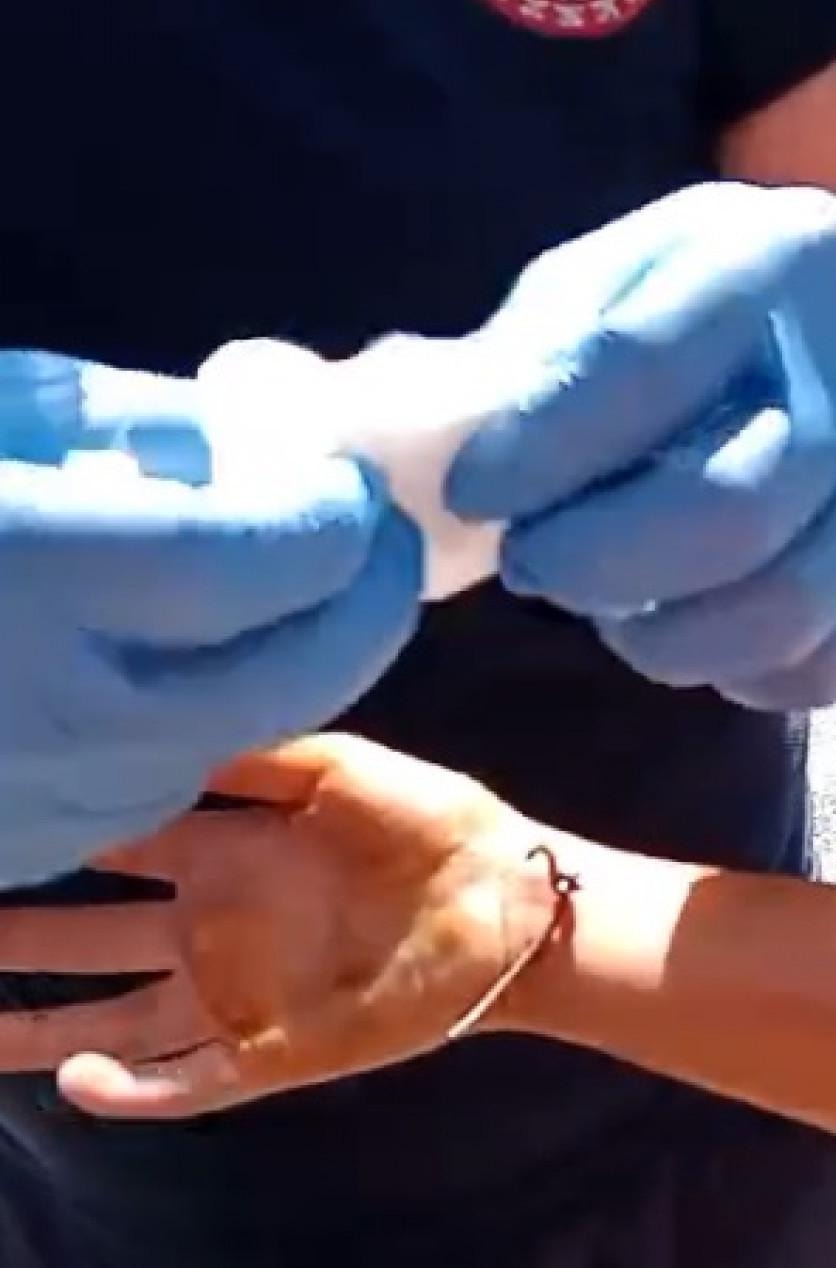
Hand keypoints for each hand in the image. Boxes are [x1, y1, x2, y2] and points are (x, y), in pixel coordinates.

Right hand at [0, 351, 422, 886]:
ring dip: (286, 664)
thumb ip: (128, 429)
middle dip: (367, 596)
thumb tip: (251, 451)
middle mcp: (75, 707)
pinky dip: (185, 720)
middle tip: (369, 539)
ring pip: (241, 735)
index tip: (341, 478)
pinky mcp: (22, 839)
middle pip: (305, 666)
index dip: (339, 512)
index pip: (284, 552)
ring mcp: (52, 797)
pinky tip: (153, 665)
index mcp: (52, 573)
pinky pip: (154, 782)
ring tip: (269, 594)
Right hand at [0, 736, 553, 1114]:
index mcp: (219, 849)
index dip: (45, 837)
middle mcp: (210, 925)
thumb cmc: (433, 827)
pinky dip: (129, 1090)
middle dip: (13, 936)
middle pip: (83, 939)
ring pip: (111, 1022)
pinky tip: (75, 1078)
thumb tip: (145, 732)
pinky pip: (186, 1080)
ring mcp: (237, 996)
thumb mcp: (335, 766)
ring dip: (36, 1029)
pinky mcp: (273, 1055)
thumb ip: (243, 754)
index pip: (106, 844)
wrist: (511, 907)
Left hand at [448, 182, 835, 708]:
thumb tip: (425, 471)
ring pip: (798, 600)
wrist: (832, 326)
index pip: (653, 363)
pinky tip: (685, 640)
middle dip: (611, 560)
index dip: (547, 446)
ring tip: (608, 612)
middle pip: (746, 501)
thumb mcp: (594, 293)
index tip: (472, 494)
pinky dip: (746, 677)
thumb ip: (526, 369)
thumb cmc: (674, 313)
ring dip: (675, 637)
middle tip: (532, 567)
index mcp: (778, 251)